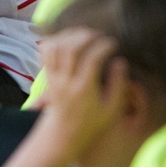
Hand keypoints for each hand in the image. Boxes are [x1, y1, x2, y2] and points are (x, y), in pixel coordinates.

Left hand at [34, 28, 127, 152]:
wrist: (64, 132)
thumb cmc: (92, 121)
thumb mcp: (111, 109)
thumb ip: (118, 85)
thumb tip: (120, 61)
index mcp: (84, 90)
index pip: (91, 60)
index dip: (103, 46)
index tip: (113, 44)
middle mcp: (66, 82)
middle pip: (70, 49)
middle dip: (86, 36)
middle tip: (99, 35)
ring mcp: (54, 78)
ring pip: (56, 47)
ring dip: (71, 35)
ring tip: (86, 34)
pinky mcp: (47, 75)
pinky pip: (45, 51)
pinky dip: (56, 40)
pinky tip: (70, 39)